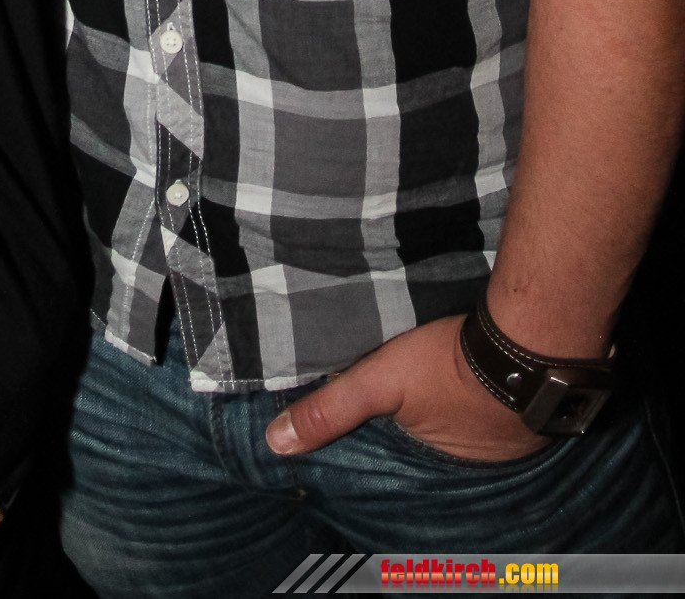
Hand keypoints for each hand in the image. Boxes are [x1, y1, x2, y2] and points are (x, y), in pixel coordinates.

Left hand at [265, 315, 548, 462]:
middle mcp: (478, 466)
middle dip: (424, 431)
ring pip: (470, 430)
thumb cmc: (450, 367)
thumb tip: (276, 444)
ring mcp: (511, 442)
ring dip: (458, 415)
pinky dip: (487, 400)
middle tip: (410, 403)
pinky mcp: (532, 411)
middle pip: (438, 445)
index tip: (379, 423)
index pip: (403, 460)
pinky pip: (501, 412)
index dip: (389, 441)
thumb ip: (332, 409)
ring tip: (442, 390)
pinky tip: (478, 380)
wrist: (527, 340)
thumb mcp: (381, 382)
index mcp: (439, 467)